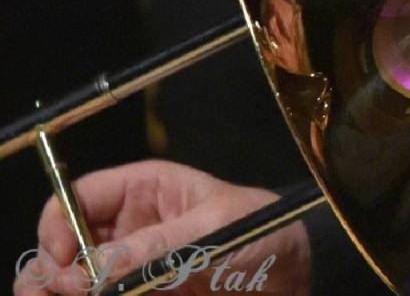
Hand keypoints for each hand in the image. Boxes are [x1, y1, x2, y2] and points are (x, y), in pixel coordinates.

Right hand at [13, 160, 310, 295]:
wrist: (292, 276)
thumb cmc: (268, 231)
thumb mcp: (217, 230)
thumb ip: (159, 247)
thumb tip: (97, 268)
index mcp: (146, 190)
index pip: (80, 197)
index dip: (60, 224)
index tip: (66, 258)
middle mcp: (129, 227)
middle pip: (65, 243)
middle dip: (53, 266)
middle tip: (64, 290)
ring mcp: (130, 265)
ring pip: (73, 278)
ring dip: (59, 289)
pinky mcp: (140, 293)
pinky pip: (100, 295)